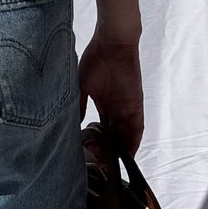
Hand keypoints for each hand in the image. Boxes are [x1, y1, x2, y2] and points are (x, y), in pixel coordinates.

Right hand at [77, 32, 144, 158]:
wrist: (112, 44)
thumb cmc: (95, 59)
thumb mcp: (81, 86)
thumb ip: (77, 105)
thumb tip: (71, 124)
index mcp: (101, 102)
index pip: (100, 128)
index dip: (95, 142)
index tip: (87, 152)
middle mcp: (115, 108)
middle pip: (112, 135)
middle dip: (106, 150)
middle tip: (97, 162)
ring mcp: (126, 107)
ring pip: (124, 135)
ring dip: (118, 149)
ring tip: (110, 164)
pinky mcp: (136, 105)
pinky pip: (136, 128)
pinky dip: (132, 142)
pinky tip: (127, 155)